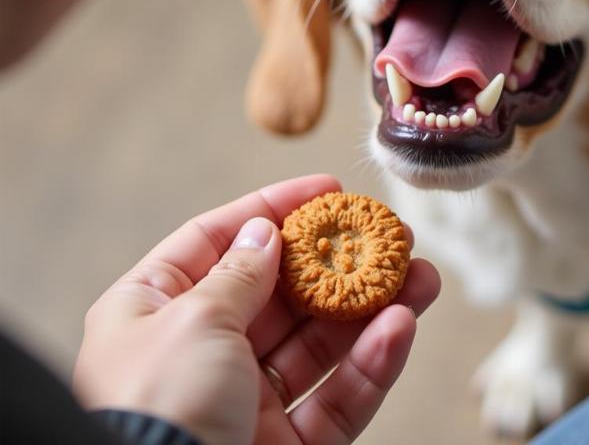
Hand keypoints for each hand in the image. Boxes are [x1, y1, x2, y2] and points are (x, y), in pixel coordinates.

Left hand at [73, 174, 439, 444]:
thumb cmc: (156, 411)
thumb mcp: (192, 321)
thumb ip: (238, 274)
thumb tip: (264, 231)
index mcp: (154, 313)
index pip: (219, 241)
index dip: (274, 208)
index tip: (328, 189)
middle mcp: (198, 353)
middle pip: (282, 292)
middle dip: (340, 261)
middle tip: (392, 236)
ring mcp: (243, 402)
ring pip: (320, 344)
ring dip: (372, 309)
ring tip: (421, 276)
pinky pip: (334, 400)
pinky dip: (369, 365)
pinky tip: (401, 328)